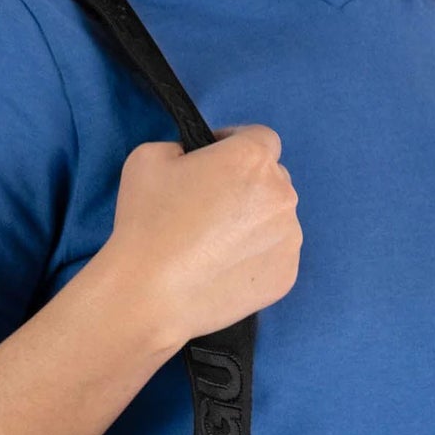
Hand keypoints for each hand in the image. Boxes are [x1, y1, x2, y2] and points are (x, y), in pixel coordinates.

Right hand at [101, 123, 302, 346]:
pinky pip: (276, 256)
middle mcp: (281, 195)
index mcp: (252, 158)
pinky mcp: (286, 276)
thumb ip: (183, 147)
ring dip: (255, 223)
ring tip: (217, 244)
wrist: (150, 295)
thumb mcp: (150, 157)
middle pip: (273, 180)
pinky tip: (225, 267)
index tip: (217, 163)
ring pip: (277, 220)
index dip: (237, 146)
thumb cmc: (147, 224)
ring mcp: (288, 239)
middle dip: (249, 186)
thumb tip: (195, 160)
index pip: (262, 139)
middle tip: (213, 208)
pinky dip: (257, 258)